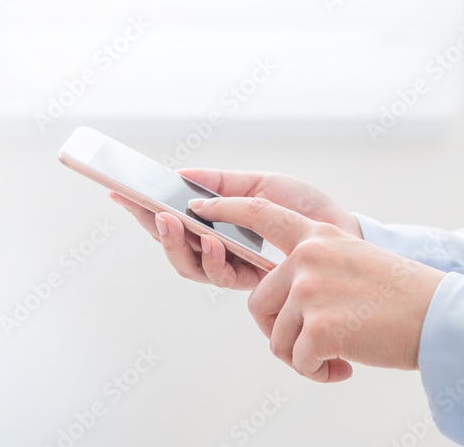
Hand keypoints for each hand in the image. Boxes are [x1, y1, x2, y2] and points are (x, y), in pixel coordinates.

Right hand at [110, 169, 361, 289]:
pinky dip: (212, 257)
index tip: (118, 193)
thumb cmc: (304, 207)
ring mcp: (234, 269)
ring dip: (179, 245)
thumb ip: (219, 184)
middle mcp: (220, 251)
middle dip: (157, 230)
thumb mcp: (258, 183)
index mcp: (217, 224)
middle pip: (174, 248)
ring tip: (175, 222)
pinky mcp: (253, 285)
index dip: (143, 211)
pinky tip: (213, 241)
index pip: (172, 220)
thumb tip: (178, 178)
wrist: (345, 231)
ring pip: (190, 267)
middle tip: (152, 211)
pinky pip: (220, 276)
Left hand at [187, 196, 445, 382]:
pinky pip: (297, 360)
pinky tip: (344, 369)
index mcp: (317, 236)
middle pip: (259, 304)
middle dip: (281, 333)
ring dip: (303, 357)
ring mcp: (310, 290)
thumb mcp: (352, 261)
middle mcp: (307, 257)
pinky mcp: (318, 325)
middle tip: (314, 347)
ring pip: (277, 338)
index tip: (197, 209)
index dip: (224, 210)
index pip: (260, 213)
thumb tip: (279, 302)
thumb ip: (312, 268)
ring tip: (338, 358)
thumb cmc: (401, 297)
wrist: (443, 318)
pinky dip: (317, 373)